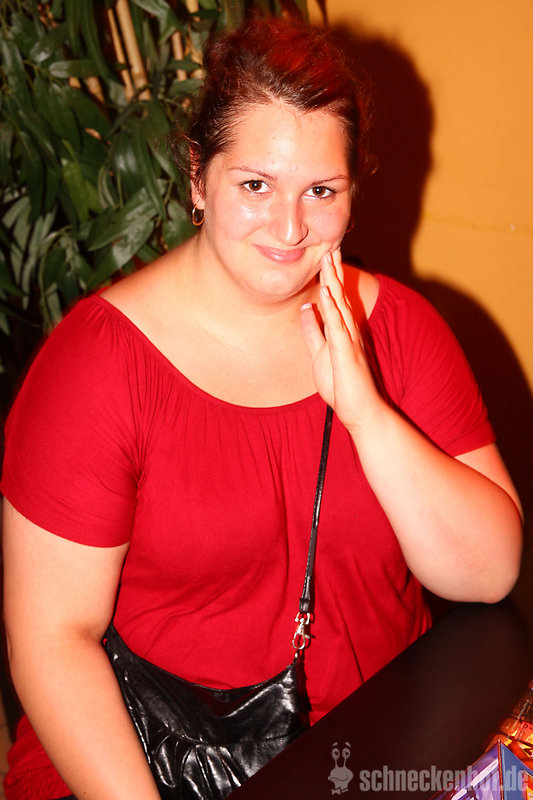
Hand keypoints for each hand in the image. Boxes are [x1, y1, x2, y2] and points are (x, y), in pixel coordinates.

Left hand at [300, 250, 384, 433]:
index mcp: (342, 331)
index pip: (336, 299)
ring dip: (335, 282)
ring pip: (341, 304)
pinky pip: (338, 326)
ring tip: (329, 260)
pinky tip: (327, 292)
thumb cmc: (342, 386)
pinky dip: (332, 307)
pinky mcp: (347, 352)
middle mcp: (349, 331)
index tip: (326, 255)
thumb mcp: (319, 354)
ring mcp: (350, 340)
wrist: (360, 410)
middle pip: (341, 295)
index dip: (331, 277)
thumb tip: (306, 308)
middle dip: (335, 271)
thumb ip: (313, 331)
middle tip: (331, 245)